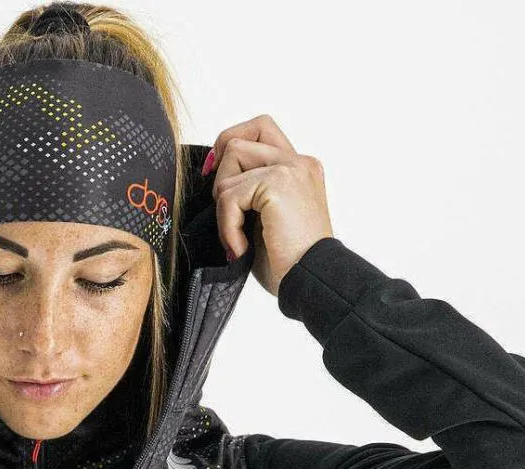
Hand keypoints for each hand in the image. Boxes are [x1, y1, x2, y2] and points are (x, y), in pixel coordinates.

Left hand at [202, 114, 333, 295]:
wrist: (311, 282)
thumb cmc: (290, 264)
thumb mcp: (267, 220)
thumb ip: (251, 193)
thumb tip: (214, 180)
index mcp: (299, 169)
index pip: (260, 130)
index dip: (229, 145)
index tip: (216, 176)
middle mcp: (298, 162)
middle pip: (241, 136)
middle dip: (220, 172)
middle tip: (226, 211)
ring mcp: (290, 169)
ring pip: (231, 158)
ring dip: (223, 204)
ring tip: (236, 237)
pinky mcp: (278, 183)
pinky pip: (230, 194)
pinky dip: (227, 225)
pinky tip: (241, 247)